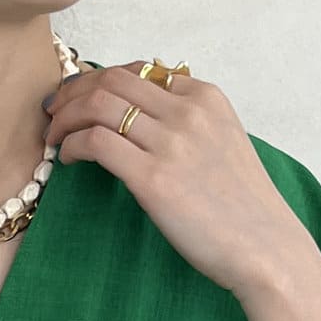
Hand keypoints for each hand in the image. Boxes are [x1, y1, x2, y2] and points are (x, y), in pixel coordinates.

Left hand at [42, 61, 310, 300]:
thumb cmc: (243, 211)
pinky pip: (97, 142)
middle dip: (75, 91)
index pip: (141, 71)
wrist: (266, 249)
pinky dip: (72, 145)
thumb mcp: (223, 147)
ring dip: (66, 116)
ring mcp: (171, 143)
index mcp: (206, 98)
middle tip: (54, 110)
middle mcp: (187, 111)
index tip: (82, 97)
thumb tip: (143, 126)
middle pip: (113, 80)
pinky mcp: (154, 179)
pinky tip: (67, 159)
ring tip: (54, 136)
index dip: (102, 81)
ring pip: (99, 104)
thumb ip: (189, 127)